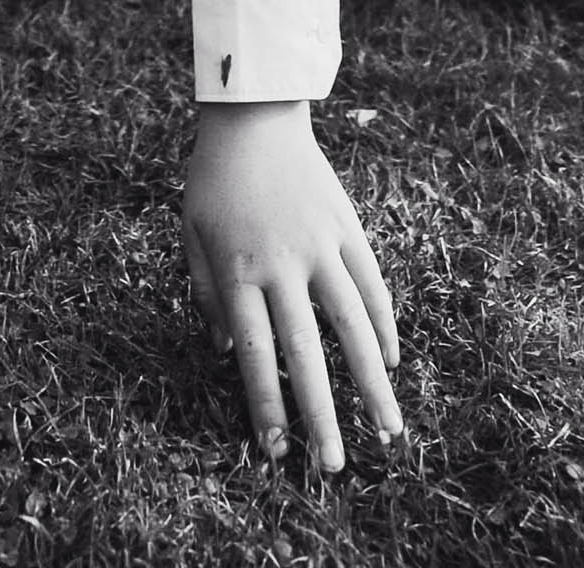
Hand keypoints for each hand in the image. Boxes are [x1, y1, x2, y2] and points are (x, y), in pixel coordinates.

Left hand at [184, 100, 402, 470]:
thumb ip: (207, 294)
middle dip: (320, 414)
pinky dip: (385, 328)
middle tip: (333, 466)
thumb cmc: (213, 180)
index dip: (265, 403)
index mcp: (237, 269)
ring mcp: (321, 247)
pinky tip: (392, 364)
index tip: (273, 450)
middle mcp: (282, 264)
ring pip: (353, 326)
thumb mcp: (191, 235)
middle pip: (306, 352)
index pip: (253, 352)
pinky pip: (372, 288)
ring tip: (388, 431)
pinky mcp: (349, 230)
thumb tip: (226, 352)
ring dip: (372, 383)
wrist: (253, 117)